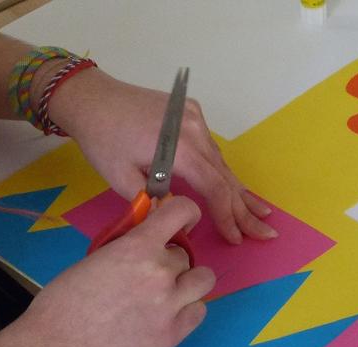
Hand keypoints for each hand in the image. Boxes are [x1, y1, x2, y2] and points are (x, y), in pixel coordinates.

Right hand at [15, 196, 214, 346]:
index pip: (183, 211)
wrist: (58, 346)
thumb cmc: (64, 300)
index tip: (183, 222)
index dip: (186, 214)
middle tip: (150, 276)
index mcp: (138, 246)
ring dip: (187, 283)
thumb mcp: (96, 257)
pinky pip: (198, 312)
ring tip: (167, 294)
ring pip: (203, 281)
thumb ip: (128, 246)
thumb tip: (148, 237)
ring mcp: (171, 305)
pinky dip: (187, 310)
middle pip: (186, 255)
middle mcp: (161, 272)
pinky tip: (166, 315)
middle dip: (170, 262)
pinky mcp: (173, 334)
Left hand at [48, 68, 277, 244]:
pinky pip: (211, 148)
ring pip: (221, 161)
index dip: (227, 215)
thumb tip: (177, 218)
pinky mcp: (189, 112)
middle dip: (245, 208)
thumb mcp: (121, 180)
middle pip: (225, 175)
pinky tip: (234, 187)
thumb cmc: (102, 140)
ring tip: (259, 213)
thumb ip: (153, 202)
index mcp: (179, 147)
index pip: (214, 188)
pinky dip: (222, 171)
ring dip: (237, 190)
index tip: (236, 238)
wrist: (91, 98)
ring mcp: (194, 117)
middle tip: (266, 232)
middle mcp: (194, 129)